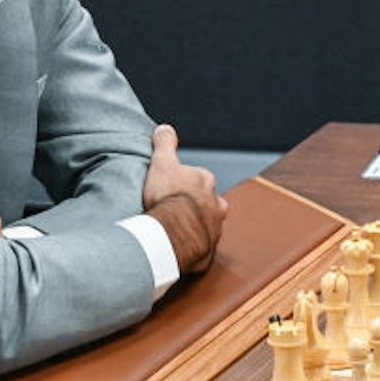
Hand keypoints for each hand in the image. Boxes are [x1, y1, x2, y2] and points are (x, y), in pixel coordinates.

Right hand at [143, 123, 228, 273]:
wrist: (172, 234)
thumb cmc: (168, 197)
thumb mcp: (163, 163)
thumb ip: (165, 144)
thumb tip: (165, 128)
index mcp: (206, 183)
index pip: (199, 179)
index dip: (184, 183)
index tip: (171, 188)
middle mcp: (217, 206)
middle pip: (208, 203)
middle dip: (195, 207)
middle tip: (174, 212)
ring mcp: (214, 230)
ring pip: (206, 227)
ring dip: (194, 229)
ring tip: (175, 232)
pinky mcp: (207, 252)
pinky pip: (199, 250)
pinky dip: (191, 249)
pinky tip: (178, 250)